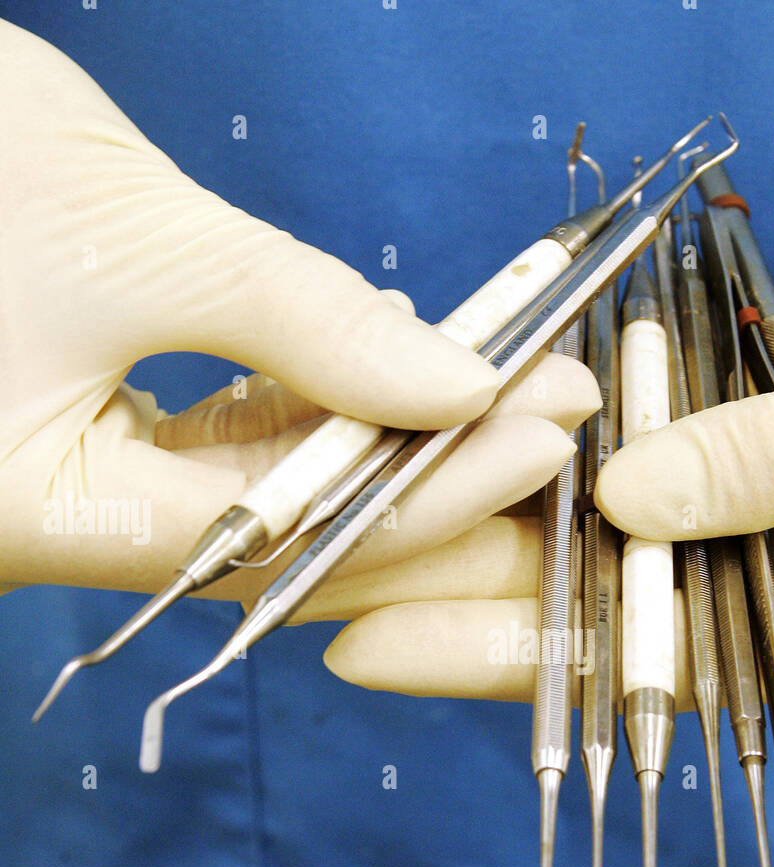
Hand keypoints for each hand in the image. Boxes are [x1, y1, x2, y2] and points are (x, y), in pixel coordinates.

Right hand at [0, 20, 596, 604]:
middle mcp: (64, 531)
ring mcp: (79, 491)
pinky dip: (317, 422)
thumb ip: (300, 318)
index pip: (279, 539)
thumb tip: (459, 378)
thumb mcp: (128, 237)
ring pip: (267, 507)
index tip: (539, 432)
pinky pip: (228, 455)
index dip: (422, 496)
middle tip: (551, 438)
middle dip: (428, 499)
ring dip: (385, 457)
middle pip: (288, 551)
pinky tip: (397, 384)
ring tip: (502, 404)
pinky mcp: (94, 441)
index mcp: (44, 516)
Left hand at [326, 129, 773, 700]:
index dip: (512, 658)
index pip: (650, 664)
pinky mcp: (748, 408)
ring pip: (613, 512)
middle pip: (606, 597)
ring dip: (506, 501)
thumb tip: (625, 504)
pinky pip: (643, 422)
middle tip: (331, 580)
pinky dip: (572, 417)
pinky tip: (475, 414)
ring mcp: (760, 490)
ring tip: (373, 500)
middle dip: (473, 588)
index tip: (382, 642)